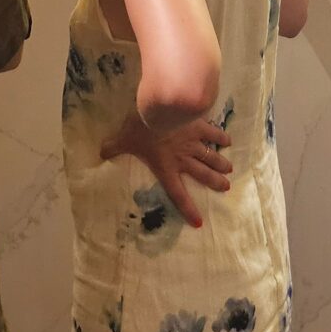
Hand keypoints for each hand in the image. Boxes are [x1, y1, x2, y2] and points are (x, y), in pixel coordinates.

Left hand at [99, 115, 231, 228]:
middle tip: (226, 188)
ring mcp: (193, 142)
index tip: (199, 222)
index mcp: (166, 167)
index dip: (188, 209)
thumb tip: (100, 152)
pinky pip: (212, 133)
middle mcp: (183, 159)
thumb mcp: (123, 140)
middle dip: (215, 182)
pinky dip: (221, 136)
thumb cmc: (141, 129)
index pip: (178, 194)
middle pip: (202, 174)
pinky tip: (228, 140)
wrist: (160, 109)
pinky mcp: (198, 126)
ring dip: (220, 163)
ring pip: (210, 156)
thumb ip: (113, 147)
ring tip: (230, 170)